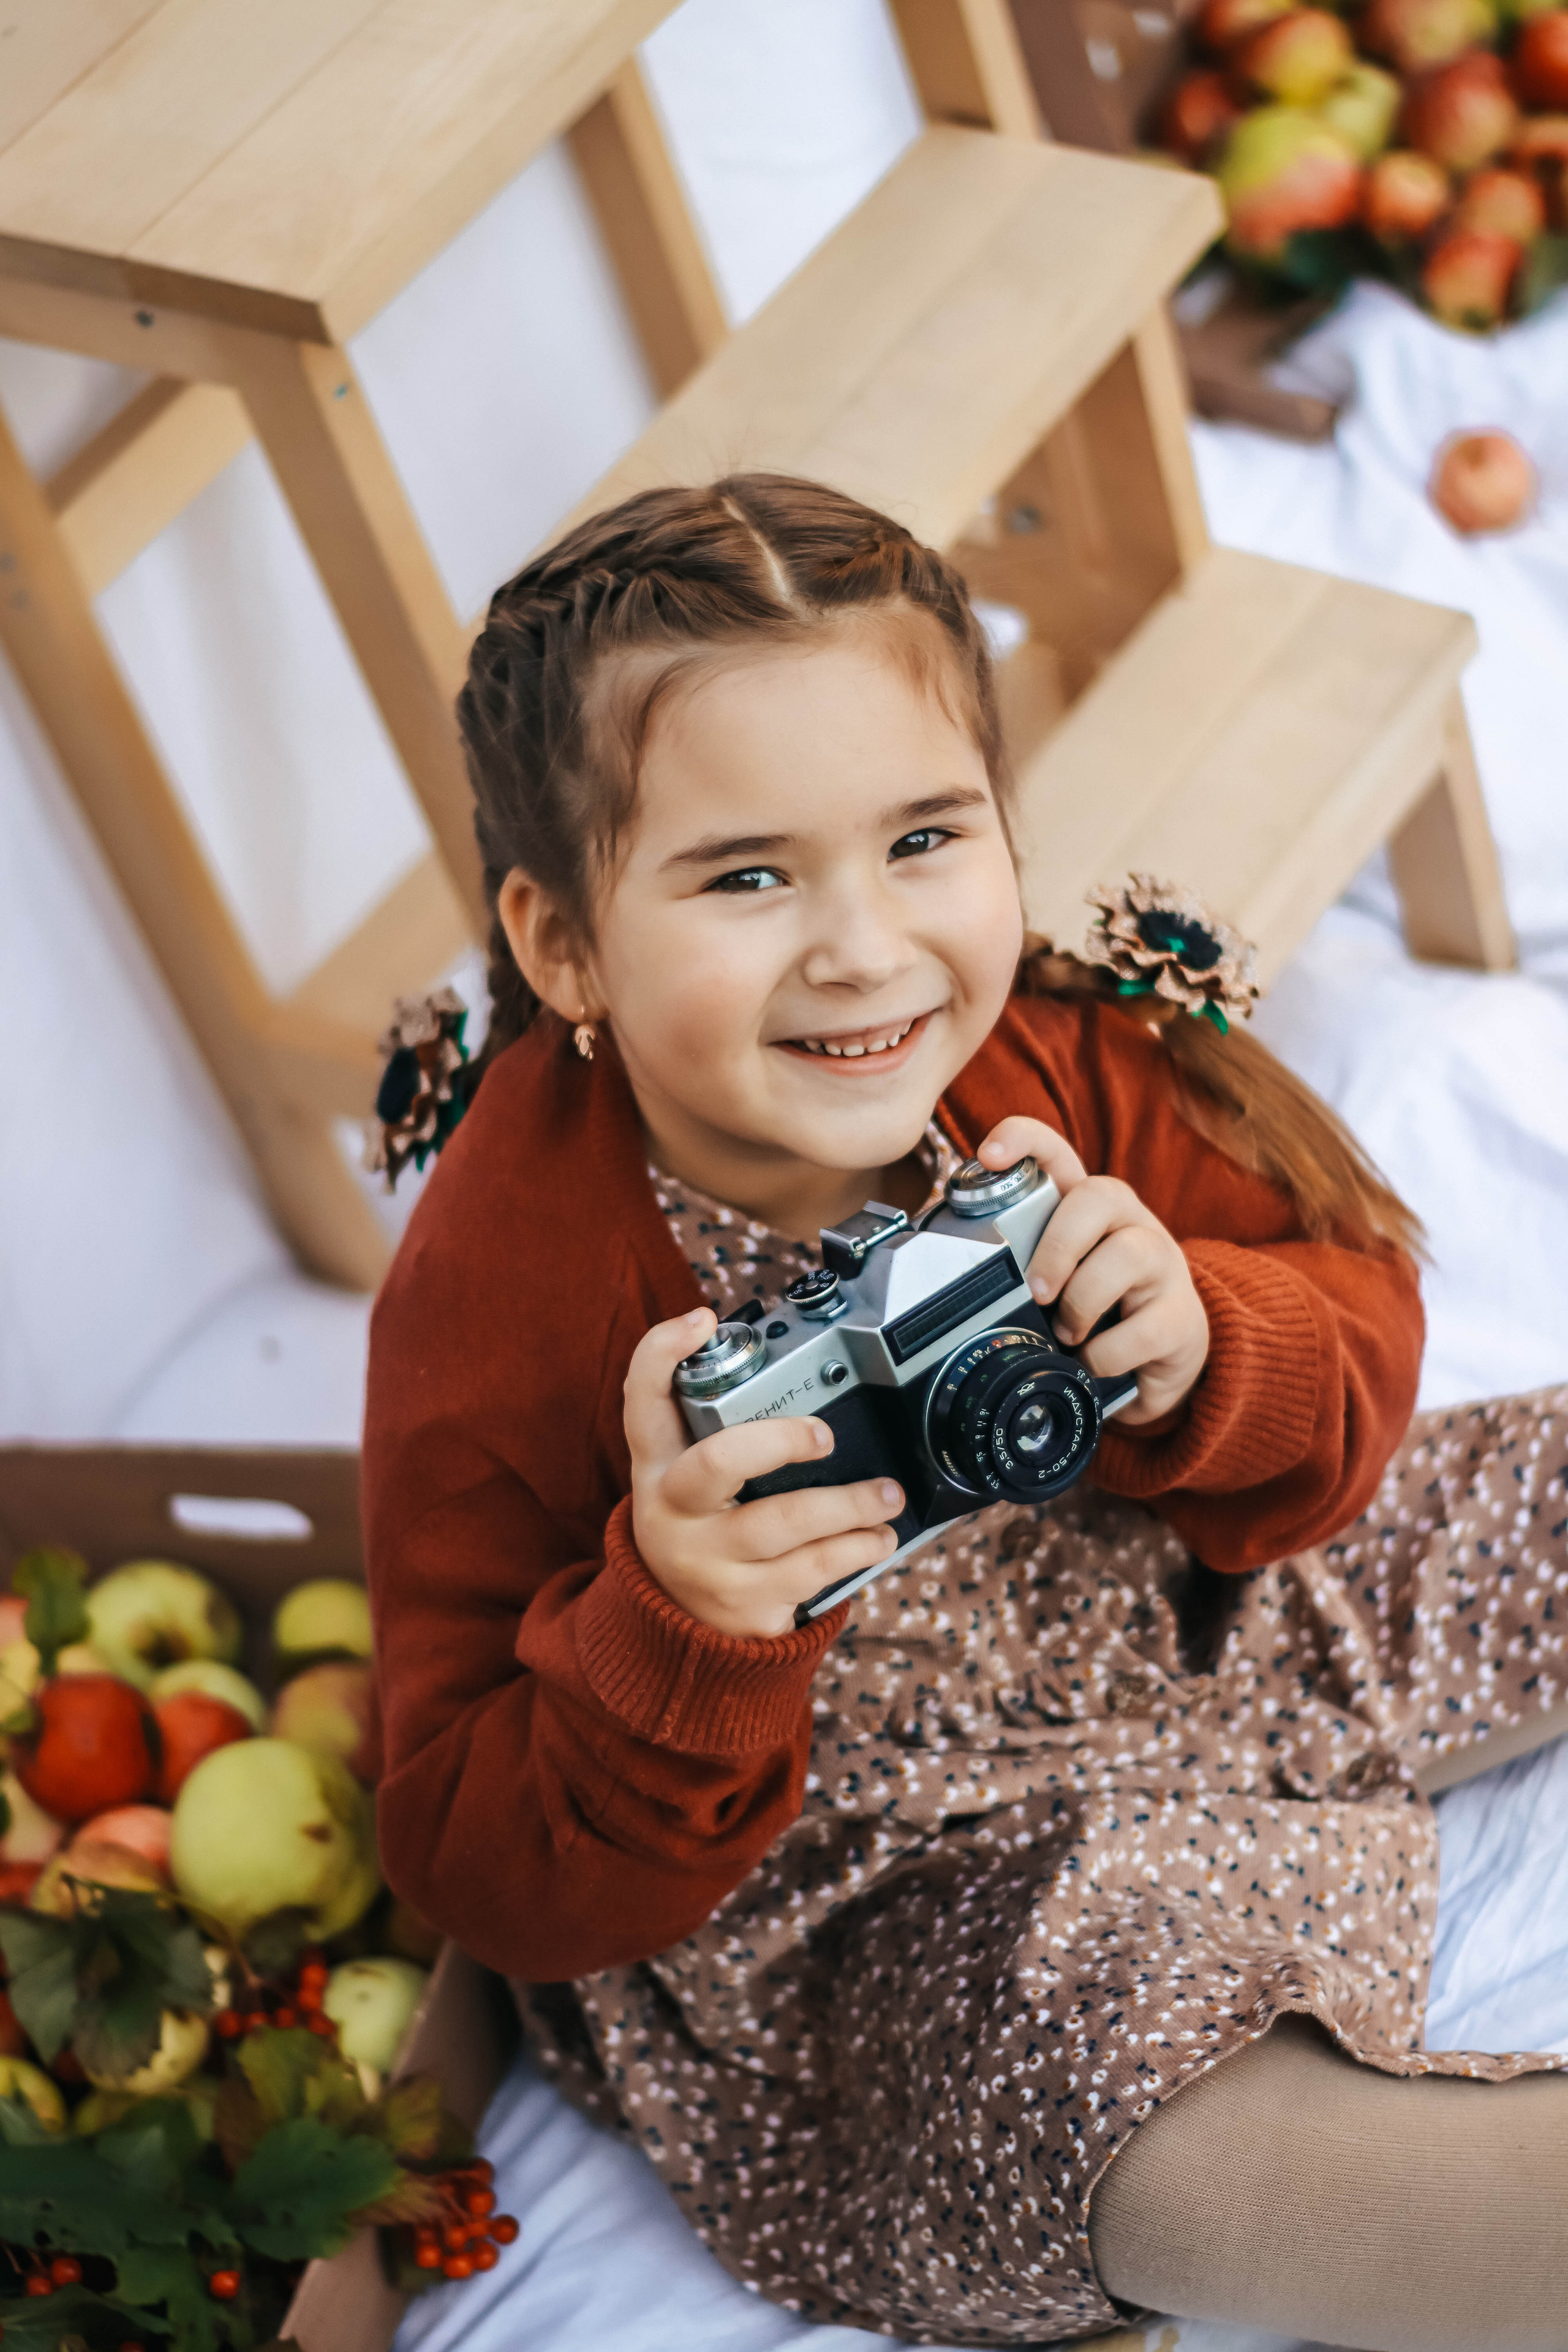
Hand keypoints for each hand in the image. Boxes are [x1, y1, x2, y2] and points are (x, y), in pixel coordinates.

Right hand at [624, 1308, 904, 1637]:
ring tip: (886, 1494)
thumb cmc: (701, 1528)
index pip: (644, 1400)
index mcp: (657, 1467)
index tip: (702, 1320)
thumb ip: (718, 1431)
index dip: (662, 1353)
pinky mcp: (744, 1602)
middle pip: (717, 1461)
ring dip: (848, 1504)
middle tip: (824, 1435)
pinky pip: (811, 1570)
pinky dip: (856, 1548)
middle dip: (779, 1440)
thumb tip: (797, 1372)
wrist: (679, 1633)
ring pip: (782, 1522)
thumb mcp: (687, 1481)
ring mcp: (707, 1561)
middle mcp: (673, 1512)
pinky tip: (878, 1537)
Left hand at [976, 1117, 1208, 1426]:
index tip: (988, 1154)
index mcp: (1085, 1207)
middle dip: (1058, 1246)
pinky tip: (1093, 1362)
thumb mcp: (1051, 1279)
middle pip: (1098, 1196)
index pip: (1056, 1152)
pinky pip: (1143, 1328)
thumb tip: (946, 1277)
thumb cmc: (1094, 1306)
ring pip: (1127, 1254)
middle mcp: (1127, 1222)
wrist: (1163, 1355)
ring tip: (1067, 1331)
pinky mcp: (1182, 1315)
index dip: (1023, 1141)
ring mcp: (1161, 1263)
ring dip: (1083, 1300)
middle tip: (1037, 1290)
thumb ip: (1014, 1265)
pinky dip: (1106, 1355)